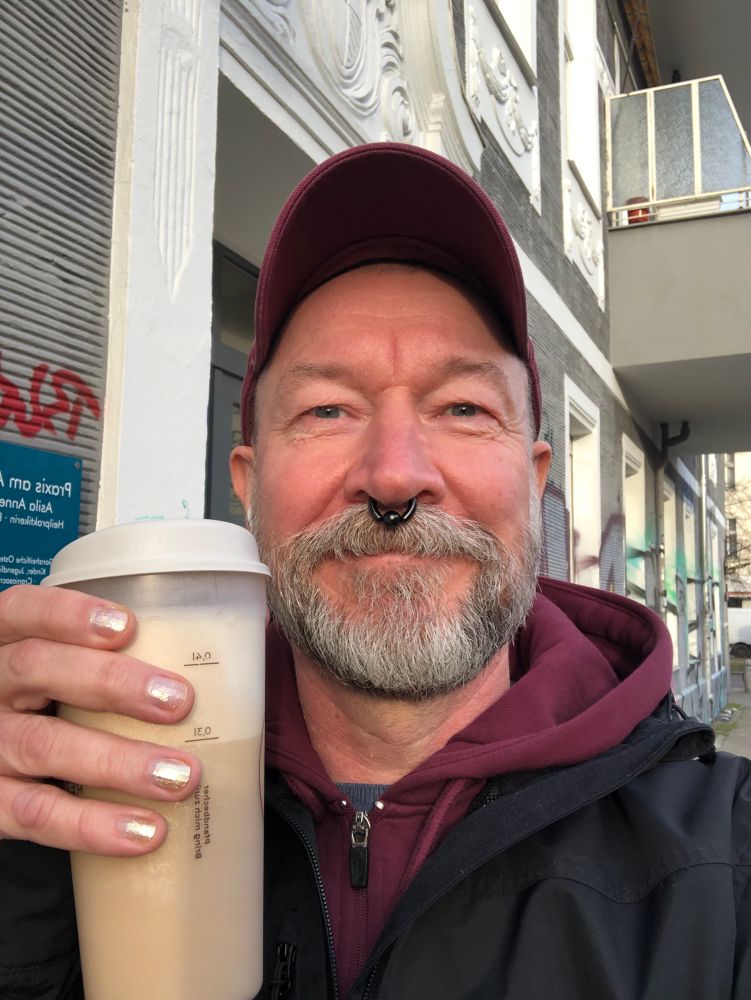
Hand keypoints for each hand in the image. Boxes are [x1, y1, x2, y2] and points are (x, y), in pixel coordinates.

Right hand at [0, 585, 199, 855]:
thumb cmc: (49, 702)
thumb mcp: (56, 668)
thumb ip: (106, 656)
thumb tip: (220, 656)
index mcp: (2, 642)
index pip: (23, 611)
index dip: (68, 614)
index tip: (127, 626)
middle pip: (35, 669)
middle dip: (110, 682)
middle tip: (180, 702)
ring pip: (42, 745)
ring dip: (117, 762)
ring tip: (181, 777)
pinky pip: (36, 816)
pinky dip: (92, 825)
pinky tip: (144, 833)